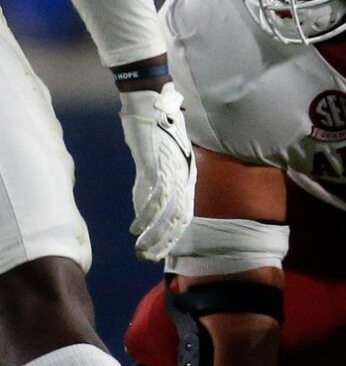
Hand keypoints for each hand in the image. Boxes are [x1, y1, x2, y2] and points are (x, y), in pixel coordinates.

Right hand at [119, 85, 195, 260]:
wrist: (155, 106)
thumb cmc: (160, 132)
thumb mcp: (163, 161)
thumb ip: (155, 183)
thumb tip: (143, 205)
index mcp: (189, 179)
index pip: (185, 215)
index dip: (174, 236)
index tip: (163, 252)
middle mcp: (184, 179)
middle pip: (179, 219)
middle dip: (165, 242)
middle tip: (152, 259)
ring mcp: (171, 174)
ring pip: (166, 213)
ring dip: (154, 235)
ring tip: (142, 250)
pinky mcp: (155, 166)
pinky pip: (153, 197)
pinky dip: (144, 215)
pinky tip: (136, 229)